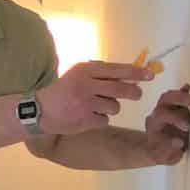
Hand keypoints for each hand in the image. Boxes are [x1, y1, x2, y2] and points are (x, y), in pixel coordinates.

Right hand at [34, 60, 153, 134]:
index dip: (136, 72)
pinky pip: (106, 119)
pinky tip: (87, 116)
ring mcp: (87, 103)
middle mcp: (87, 85)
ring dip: (111, 107)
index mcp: (86, 70)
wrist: (39, 110)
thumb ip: (101, 74)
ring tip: (96, 106)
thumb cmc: (63, 90)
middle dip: (134, 93)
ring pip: (115, 107)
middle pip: (122, 89)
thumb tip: (130, 77)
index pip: (117, 69)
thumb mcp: (78, 75)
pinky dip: (100, 119)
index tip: (150, 75)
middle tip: (137, 94)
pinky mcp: (86, 120)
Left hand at [143, 83, 189, 164]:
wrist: (156, 149)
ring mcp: (165, 109)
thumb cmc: (160, 153)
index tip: (187, 127)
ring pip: (169, 96)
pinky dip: (182, 92)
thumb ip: (168, 150)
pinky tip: (188, 87)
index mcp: (153, 125)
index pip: (162, 115)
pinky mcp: (173, 108)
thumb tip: (179, 142)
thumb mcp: (162, 157)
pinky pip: (175, 97)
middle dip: (178, 99)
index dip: (175, 119)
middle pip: (164, 100)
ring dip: (181, 95)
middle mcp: (157, 114)